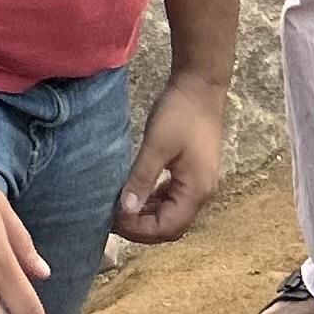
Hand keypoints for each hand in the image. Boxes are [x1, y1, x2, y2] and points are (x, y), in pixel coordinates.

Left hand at [115, 70, 225, 244]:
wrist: (200, 84)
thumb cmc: (180, 112)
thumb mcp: (157, 144)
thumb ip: (142, 178)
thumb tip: (126, 210)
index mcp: (196, 191)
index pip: (167, 228)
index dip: (139, 229)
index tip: (113, 219)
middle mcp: (201, 193)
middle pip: (170, 226)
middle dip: (142, 227)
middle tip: (112, 217)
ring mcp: (198, 182)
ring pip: (171, 212)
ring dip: (146, 215)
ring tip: (119, 208)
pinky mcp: (191, 171)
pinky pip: (172, 197)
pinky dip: (153, 201)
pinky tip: (136, 194)